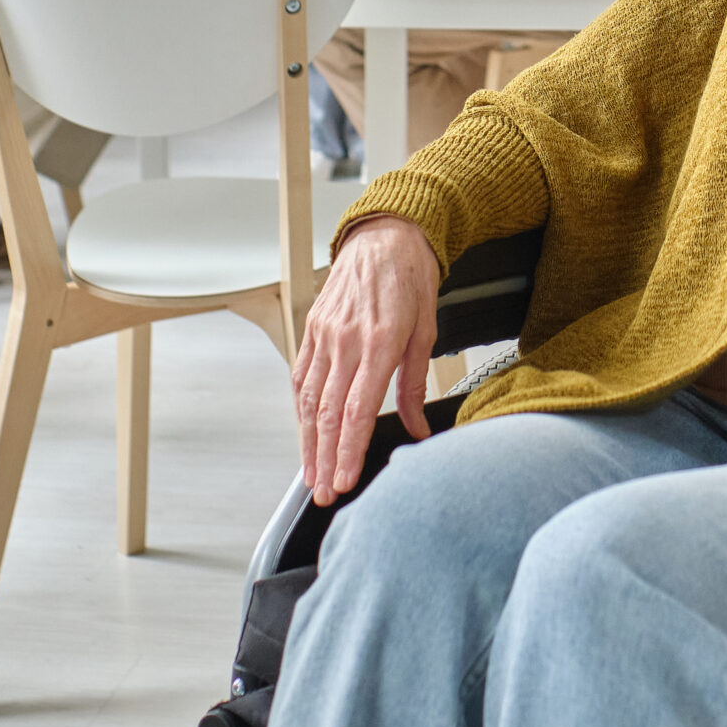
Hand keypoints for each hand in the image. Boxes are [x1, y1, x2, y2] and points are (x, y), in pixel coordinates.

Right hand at [291, 215, 440, 504]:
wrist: (387, 233)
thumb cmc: (411, 277)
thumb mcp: (427, 329)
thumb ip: (416, 384)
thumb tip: (416, 428)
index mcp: (379, 342)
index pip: (356, 411)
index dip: (347, 451)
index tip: (343, 480)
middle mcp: (346, 340)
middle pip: (326, 414)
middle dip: (323, 459)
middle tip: (323, 493)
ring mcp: (324, 334)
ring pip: (307, 399)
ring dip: (306, 442)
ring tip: (310, 474)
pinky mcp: (312, 327)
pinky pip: (301, 375)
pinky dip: (299, 408)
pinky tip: (303, 431)